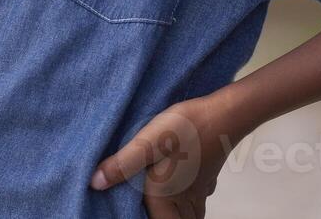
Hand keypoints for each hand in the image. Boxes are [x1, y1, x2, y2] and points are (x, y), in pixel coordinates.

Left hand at [89, 91, 248, 218]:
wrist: (224, 113)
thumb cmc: (187, 127)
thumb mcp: (149, 142)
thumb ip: (123, 164)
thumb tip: (95, 183)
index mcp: (168, 196)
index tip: (129, 213)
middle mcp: (186, 198)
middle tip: (143, 211)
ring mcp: (200, 189)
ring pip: (190, 215)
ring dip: (176, 215)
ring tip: (162, 209)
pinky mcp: (206, 176)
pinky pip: (197, 201)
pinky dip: (188, 204)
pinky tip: (182, 192)